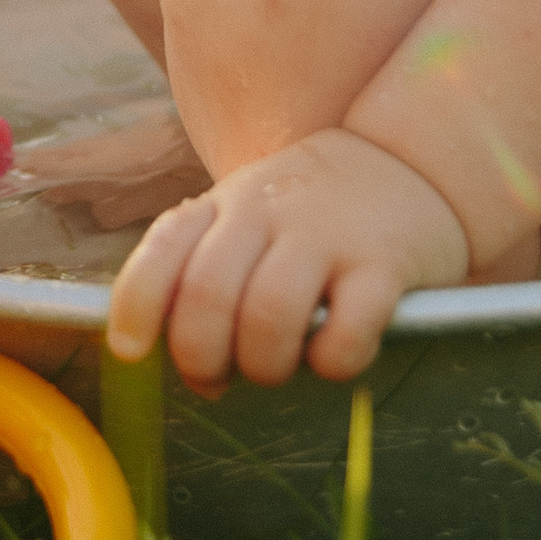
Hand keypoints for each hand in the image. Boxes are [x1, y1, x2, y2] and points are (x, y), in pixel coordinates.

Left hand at [105, 129, 469, 389]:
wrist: (409, 162)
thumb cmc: (309, 214)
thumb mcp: (246, 217)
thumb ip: (203, 272)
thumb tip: (174, 359)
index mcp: (225, 205)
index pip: (163, 248)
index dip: (137, 305)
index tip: (131, 350)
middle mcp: (269, 213)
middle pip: (208, 293)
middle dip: (201, 358)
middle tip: (220, 377)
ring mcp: (327, 235)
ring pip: (269, 317)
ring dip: (265, 365)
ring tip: (281, 365)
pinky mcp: (385, 264)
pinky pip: (347, 333)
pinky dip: (331, 362)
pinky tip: (335, 352)